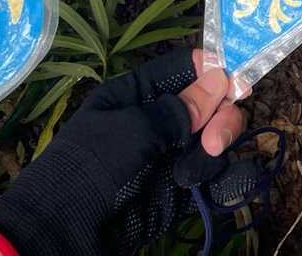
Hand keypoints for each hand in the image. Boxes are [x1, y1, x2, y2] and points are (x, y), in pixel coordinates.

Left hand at [0, 49, 244, 255]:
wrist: (63, 232)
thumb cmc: (91, 166)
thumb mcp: (133, 130)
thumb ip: (181, 108)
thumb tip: (222, 76)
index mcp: (138, 94)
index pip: (186, 68)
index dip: (214, 71)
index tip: (237, 83)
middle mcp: (159, 120)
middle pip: (211, 104)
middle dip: (220, 118)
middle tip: (212, 141)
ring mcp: (171, 156)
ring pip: (216, 140)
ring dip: (216, 152)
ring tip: (193, 175)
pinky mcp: (181, 190)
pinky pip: (216, 177)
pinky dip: (230, 180)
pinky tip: (232, 186)